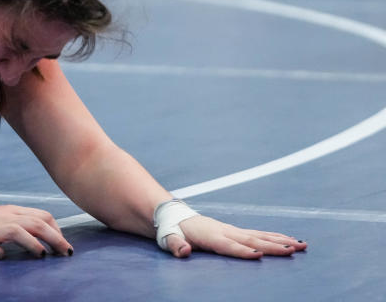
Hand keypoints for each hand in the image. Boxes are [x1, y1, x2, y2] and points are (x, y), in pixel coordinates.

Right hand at [0, 205, 73, 259]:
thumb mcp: (4, 220)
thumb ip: (25, 224)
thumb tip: (53, 237)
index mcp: (11, 212)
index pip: (42, 216)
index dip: (58, 231)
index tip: (65, 247)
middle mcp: (2, 218)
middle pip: (33, 222)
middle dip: (54, 237)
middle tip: (66, 253)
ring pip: (14, 230)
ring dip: (31, 242)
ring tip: (42, 254)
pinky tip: (0, 256)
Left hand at [165, 215, 306, 258]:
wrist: (173, 216)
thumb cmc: (172, 231)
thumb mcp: (169, 239)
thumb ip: (175, 245)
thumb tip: (183, 251)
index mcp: (210, 236)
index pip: (228, 245)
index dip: (242, 251)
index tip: (259, 255)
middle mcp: (225, 231)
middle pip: (252, 239)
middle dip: (273, 245)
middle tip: (294, 250)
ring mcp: (232, 229)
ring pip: (260, 235)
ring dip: (281, 240)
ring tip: (301, 244)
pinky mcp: (236, 231)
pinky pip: (259, 234)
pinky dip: (275, 237)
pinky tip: (290, 241)